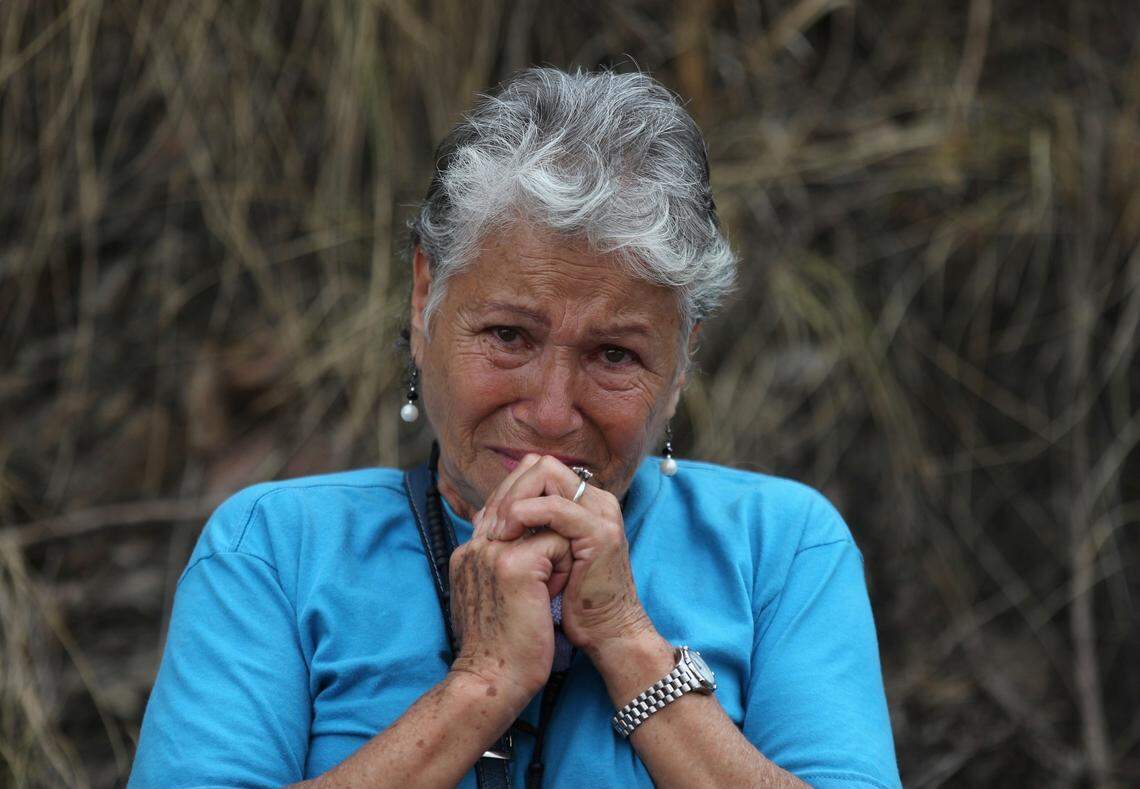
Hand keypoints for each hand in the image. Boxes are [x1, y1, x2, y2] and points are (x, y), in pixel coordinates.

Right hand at [448, 455, 572, 704]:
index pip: (503, 502)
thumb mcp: (494, 597)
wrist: (494, 681)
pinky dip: (564, 568)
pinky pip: (556, 541)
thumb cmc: (502, 645)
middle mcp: (476, 545)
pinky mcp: (514, 564)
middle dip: (549, 520)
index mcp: (469, 551)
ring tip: (551, 585)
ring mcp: (491, 551)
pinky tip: (553, 596)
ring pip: (544, 517)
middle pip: (520, 494)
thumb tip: (523, 541)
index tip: (548, 550)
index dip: (533, 513)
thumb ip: (500, 563)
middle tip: (559, 561)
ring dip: (557, 549)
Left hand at [482, 454, 655, 658]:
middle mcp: (595, 500)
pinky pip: (555, 507)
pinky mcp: (600, 533)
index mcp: (582, 503)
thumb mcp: (540, 555)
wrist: (604, 631)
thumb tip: (483, 515)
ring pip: (547, 474)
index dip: (507, 489)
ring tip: (498, 533)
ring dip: (513, 499)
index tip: (488, 521)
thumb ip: (522, 530)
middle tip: (491, 526)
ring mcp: (600, 513)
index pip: (536, 470)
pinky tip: (508, 536)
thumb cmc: (568, 600)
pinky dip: (525, 514)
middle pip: (541, 464)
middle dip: (508, 489)